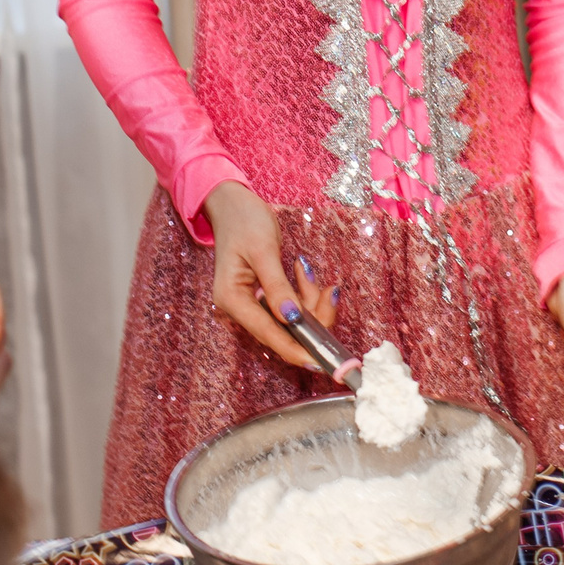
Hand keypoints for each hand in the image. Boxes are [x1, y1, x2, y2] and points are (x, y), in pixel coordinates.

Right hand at [204, 182, 335, 371]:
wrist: (233, 203)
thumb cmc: (244, 221)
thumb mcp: (263, 250)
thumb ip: (277, 286)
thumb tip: (293, 319)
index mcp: (232, 300)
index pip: (269, 335)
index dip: (297, 350)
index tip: (321, 361)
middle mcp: (241, 308)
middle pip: (285, 331)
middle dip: (313, 316)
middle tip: (331, 291)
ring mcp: (253, 304)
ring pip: (293, 319)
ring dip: (310, 299)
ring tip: (309, 271)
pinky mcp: (265, 297)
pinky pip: (292, 306)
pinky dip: (305, 292)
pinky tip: (305, 272)